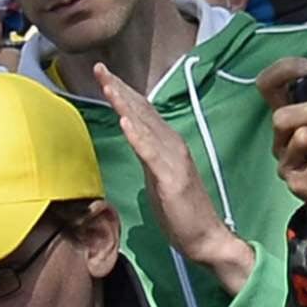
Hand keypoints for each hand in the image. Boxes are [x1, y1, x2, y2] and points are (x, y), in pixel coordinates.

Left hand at [87, 63, 250, 286]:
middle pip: (142, 111)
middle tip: (99, 68)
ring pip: (145, 126)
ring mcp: (173, 160)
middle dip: (119, 89)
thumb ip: (147, 156)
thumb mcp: (157, 177)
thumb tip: (134, 139)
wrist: (207, 238)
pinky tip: (124, 122)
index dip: (123, 93)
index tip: (104, 76)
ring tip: (108, 86)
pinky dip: (137, 136)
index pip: (142, 112)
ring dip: (125, 105)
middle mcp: (172, 145)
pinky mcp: (172, 178)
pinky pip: (151, 154)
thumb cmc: (182, 213)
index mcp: (167, 144)